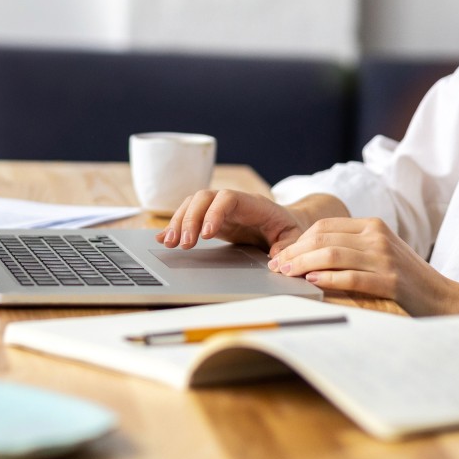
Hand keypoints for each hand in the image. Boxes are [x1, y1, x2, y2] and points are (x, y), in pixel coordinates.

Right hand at [157, 189, 304, 254]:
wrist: (285, 223)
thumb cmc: (290, 229)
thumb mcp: (294, 237)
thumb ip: (287, 247)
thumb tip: (275, 259)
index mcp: (253, 203)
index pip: (228, 198)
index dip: (214, 212)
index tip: (206, 234)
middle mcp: (231, 202)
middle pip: (203, 198)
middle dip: (190, 219)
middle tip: (183, 244)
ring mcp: (218, 209)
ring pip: (192, 205)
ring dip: (178, 223)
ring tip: (169, 243)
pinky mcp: (210, 219)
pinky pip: (189, 216)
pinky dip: (175, 226)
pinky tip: (163, 239)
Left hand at [267, 217, 426, 302]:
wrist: (440, 296)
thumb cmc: (403, 277)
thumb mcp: (378, 251)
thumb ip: (349, 247)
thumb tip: (306, 254)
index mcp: (372, 225)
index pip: (324, 226)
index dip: (298, 240)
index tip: (281, 254)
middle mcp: (377, 236)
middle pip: (324, 238)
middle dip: (295, 252)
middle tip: (276, 266)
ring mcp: (384, 258)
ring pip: (332, 255)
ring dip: (304, 265)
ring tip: (287, 274)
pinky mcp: (390, 281)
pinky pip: (351, 277)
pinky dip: (328, 279)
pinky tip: (313, 283)